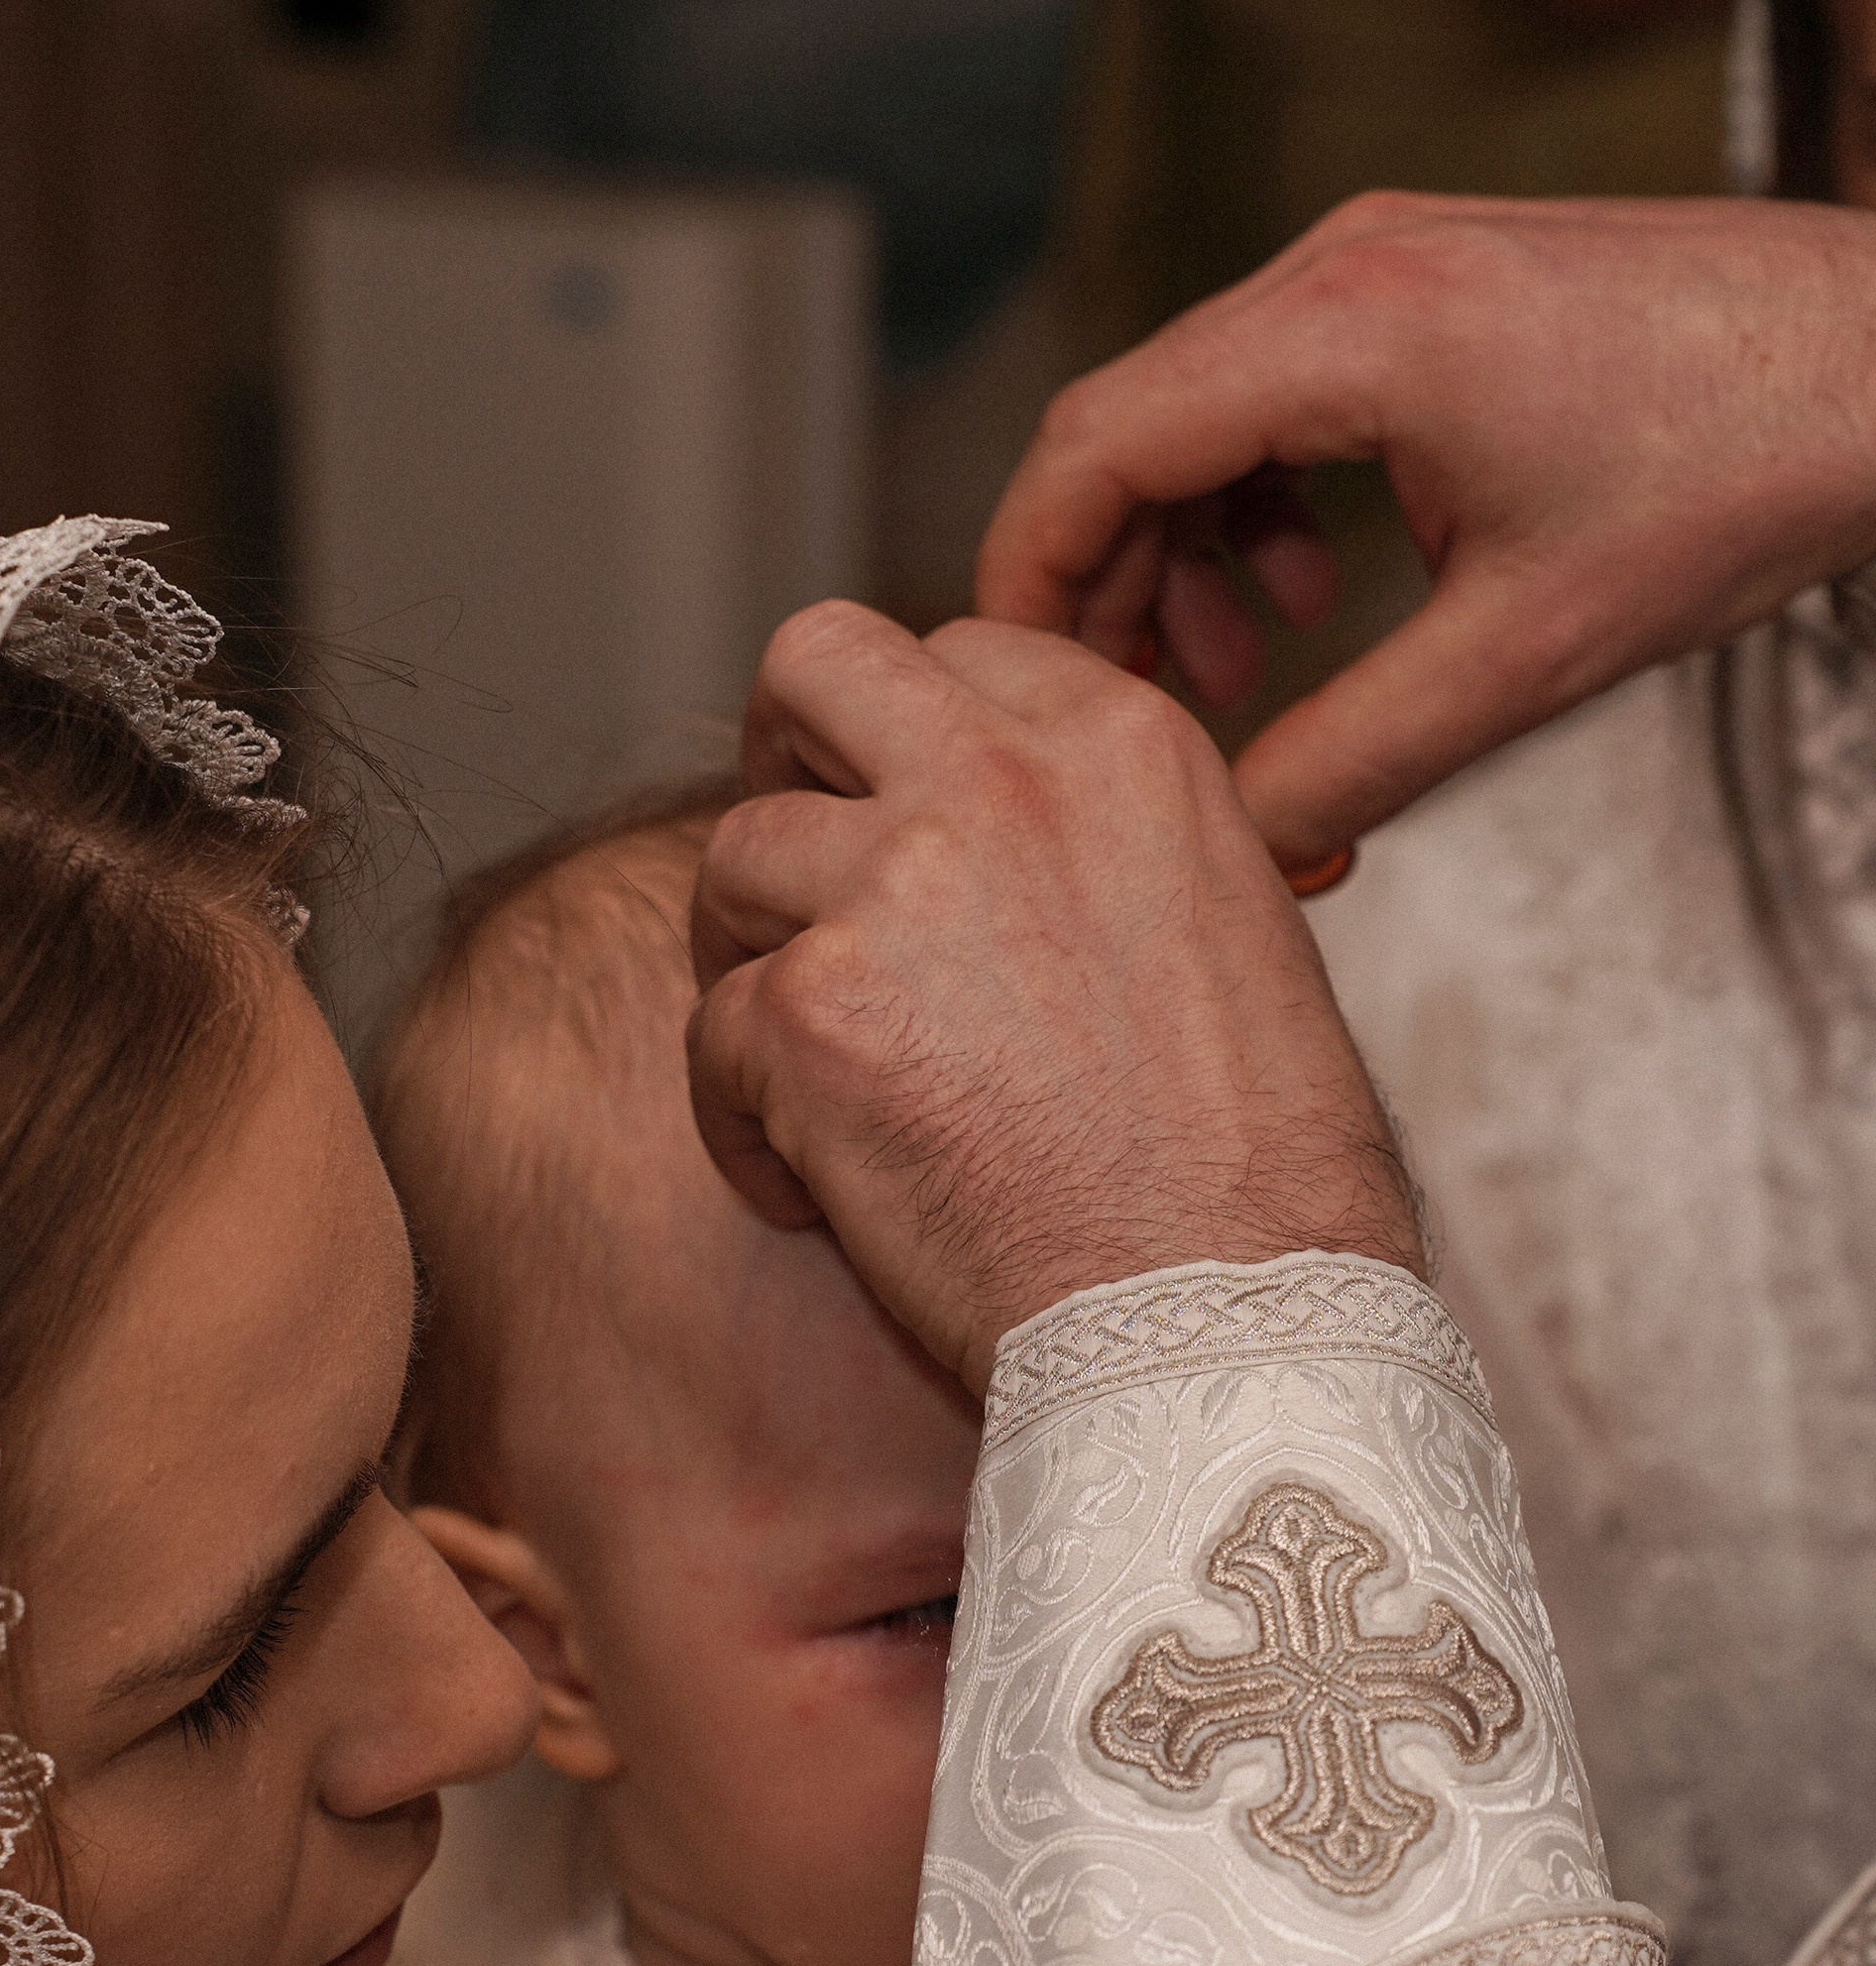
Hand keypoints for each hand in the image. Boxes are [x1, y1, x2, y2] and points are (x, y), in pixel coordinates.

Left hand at [686, 599, 1419, 1389]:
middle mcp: (1003, 782)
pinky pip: (711, 1034)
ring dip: (749, 961)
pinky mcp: (811, 1015)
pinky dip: (743, 1125)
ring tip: (808, 1074)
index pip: (960, 649)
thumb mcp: (1229, 932)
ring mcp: (894, 887)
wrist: (1225, 1316)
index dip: (905, 738)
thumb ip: (1106, 850)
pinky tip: (816, 1192)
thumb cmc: (1256, 1176)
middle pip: (814, 666)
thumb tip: (1026, 847)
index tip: (899, 825)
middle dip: (780, 757)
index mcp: (1124, 746)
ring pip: (732, 856)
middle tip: (788, 872)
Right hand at [976, 193, 1875, 868]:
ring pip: (1201, 412)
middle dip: (1107, 583)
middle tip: (1130, 715)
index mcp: (1348, 328)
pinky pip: (1281, 393)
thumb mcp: (1529, 654)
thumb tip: (1239, 838)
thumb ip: (1354, 752)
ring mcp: (1387, 261)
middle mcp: (1347, 265)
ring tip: (1242, 672)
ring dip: (1189, 551)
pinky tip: (1320, 597)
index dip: (1027, 579)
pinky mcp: (1431, 284)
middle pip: (1130, 426)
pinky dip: (1262, 503)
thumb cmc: (1749, 465)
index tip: (1019, 690)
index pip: (1095, 443)